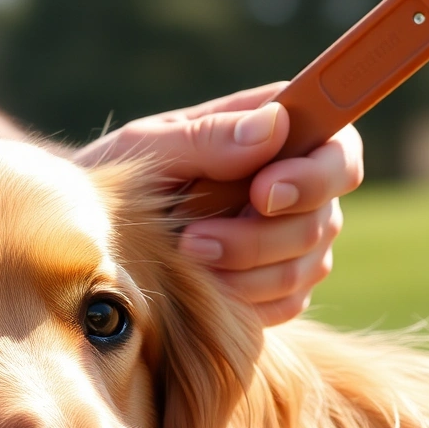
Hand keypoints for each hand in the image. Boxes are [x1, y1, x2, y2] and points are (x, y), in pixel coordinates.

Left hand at [73, 83, 363, 325]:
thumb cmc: (117, 177)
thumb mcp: (147, 149)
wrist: (89, 238)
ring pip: (310, 264)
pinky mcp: (279, 286)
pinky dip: (247, 300)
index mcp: (277, 134)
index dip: (317, 174)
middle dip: (263, 237)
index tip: (261, 194)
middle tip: (195, 241)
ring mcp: (293, 239)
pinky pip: (289, 301)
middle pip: (326, 216)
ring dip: (249, 271)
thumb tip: (273, 126)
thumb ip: (207, 138)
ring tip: (186, 258)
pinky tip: (201, 287)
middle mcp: (298, 186)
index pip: (339, 148)